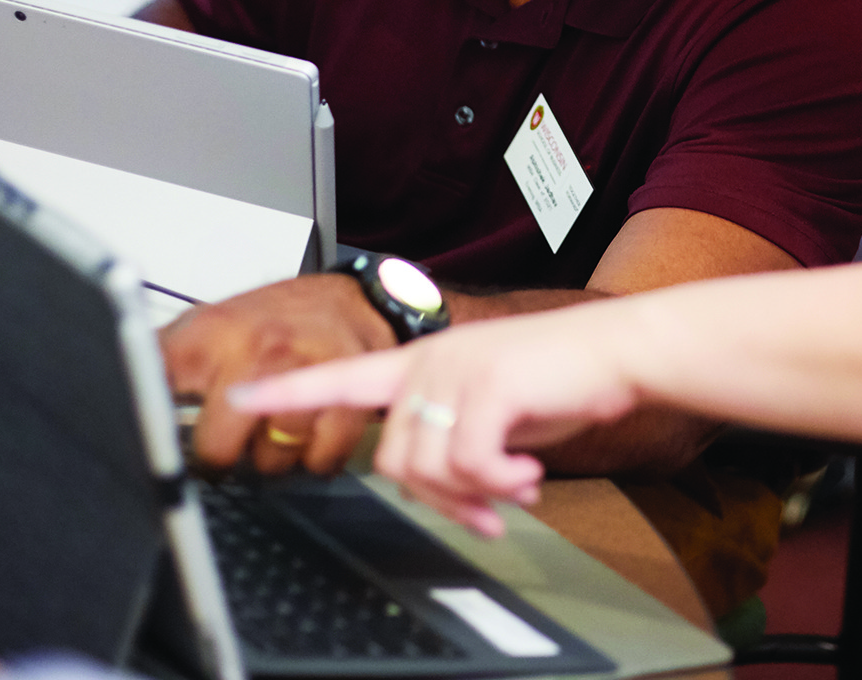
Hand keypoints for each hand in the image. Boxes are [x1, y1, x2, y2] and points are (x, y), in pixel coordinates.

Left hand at [161, 274, 398, 474]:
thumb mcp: (208, 323)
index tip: (152, 449)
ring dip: (272, 458)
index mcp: (213, 334)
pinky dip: (314, 458)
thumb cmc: (277, 319)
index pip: (158, 389)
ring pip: (272, 459)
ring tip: (273, 432)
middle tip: (229, 442)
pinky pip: (319, 458)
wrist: (351, 301)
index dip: (150, 430)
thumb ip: (164, 357)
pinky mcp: (348, 397)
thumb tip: (113, 391)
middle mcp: (260, 351)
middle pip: (219, 446)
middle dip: (222, 455)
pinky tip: (309, 436)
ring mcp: (307, 375)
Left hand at [228, 306, 645, 535]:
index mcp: (423, 362)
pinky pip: (466, 463)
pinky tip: (526, 477)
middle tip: (488, 511)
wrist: (623, 350)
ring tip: (515, 489)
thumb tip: (442, 491)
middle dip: (442, 499)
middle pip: (392, 457)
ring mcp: (454, 368)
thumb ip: (454, 437)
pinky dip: (498, 484)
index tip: (239, 395)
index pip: (337, 375)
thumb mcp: (495, 411)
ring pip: (424, 466)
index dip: (285, 390)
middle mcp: (428, 359)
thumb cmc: (565, 379)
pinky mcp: (486, 384)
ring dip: (473, 494)